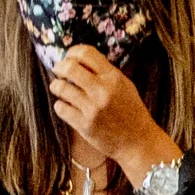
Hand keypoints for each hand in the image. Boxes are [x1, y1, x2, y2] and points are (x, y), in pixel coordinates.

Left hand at [49, 49, 179, 185]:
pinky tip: (65, 106)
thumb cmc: (131, 112)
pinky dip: (60, 105)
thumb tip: (80, 60)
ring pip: (61, 87)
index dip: (72, 52)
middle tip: (58, 71)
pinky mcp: (84, 124)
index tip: (68, 56)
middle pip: (69, 67)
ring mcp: (92, 108)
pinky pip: (61, 108)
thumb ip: (105, 72)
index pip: (86, 53)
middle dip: (59, 67)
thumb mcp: (124, 85)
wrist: (138, 142)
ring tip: (59, 88)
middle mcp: (102, 90)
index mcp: (113, 77)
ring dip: (56, 86)